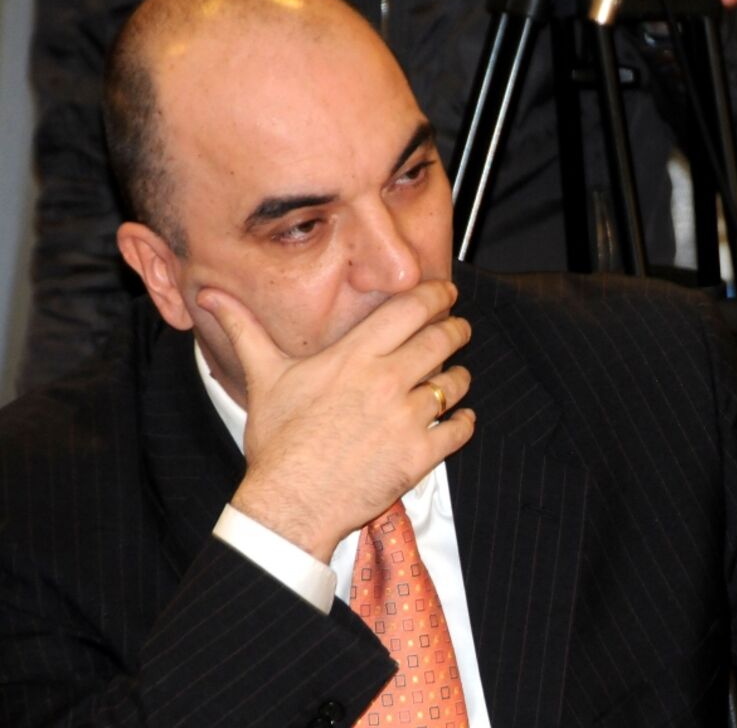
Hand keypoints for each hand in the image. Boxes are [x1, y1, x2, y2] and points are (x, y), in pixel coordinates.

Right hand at [198, 280, 474, 561]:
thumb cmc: (278, 441)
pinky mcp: (419, 455)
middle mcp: (386, 380)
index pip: (410, 309)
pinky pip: (459, 429)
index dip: (435, 295)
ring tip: (456, 377)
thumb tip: (210, 294)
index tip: (444, 293)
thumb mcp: (264, 378)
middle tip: (459, 329)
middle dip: (457, 330)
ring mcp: (406, 418)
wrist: (290, 503)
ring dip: (460, 377)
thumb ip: (245, 330)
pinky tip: (461, 418)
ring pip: (455, 384)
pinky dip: (465, 421)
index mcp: (354, 356)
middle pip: (442, 339)